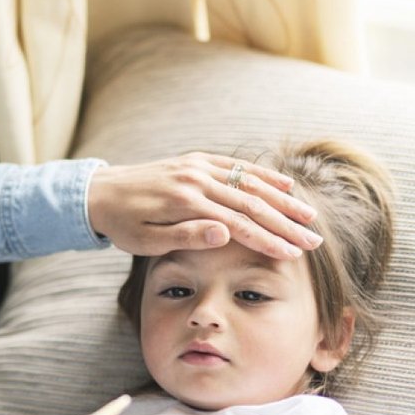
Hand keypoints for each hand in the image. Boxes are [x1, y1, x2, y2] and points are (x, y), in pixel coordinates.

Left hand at [87, 152, 319, 260]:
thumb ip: (186, 236)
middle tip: (315, 240)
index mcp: (185, 202)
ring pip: (250, 182)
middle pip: (252, 202)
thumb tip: (225, 234)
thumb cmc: (123, 224)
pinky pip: (236, 166)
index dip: (268, 240)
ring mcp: (198, 166)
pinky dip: (263, 174)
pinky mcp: (197, 160)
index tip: (293, 254)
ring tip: (309, 216)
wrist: (100, 192)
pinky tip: (286, 184)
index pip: (238, 224)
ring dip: (283, 199)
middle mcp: (196, 179)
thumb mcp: (146, 240)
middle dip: (286, 223)